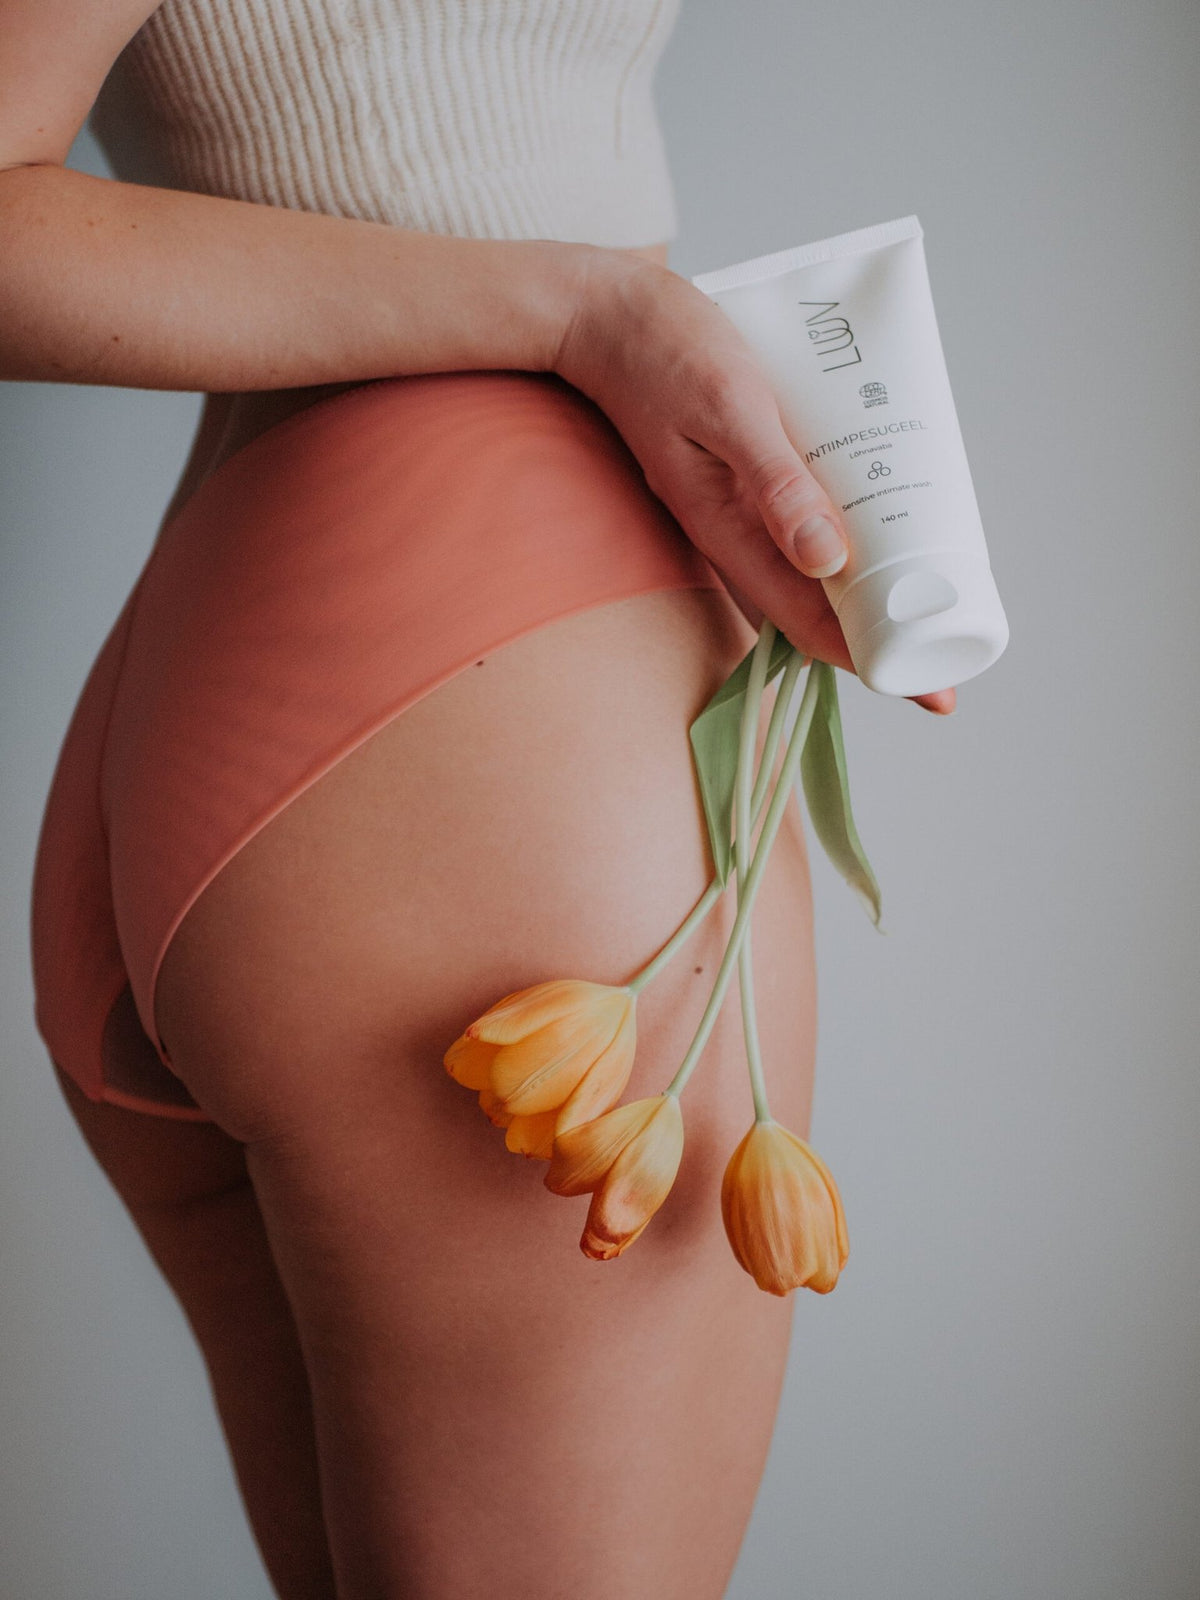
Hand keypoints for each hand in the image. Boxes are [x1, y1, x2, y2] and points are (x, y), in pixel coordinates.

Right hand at [553, 250, 955, 715]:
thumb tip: (827, 561)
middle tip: (946, 666)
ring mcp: (736, 513)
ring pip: (808, 578)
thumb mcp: (730, 406)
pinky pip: (799, 534)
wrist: (605, 315)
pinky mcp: (743, 484)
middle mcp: (732, 534)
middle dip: (878, 644)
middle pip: (813, 612)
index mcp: (725, 529)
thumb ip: (774, 483)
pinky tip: (878, 543)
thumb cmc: (665, 350)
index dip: (867, 657)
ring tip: (926, 615)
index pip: (805, 620)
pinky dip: (842, 551)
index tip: (926, 686)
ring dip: (863, 603)